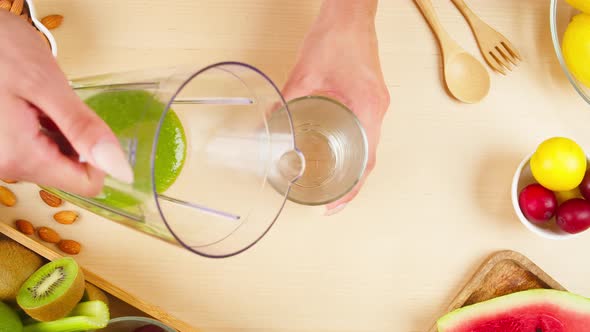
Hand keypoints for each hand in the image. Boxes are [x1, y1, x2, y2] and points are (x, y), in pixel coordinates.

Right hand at [0, 12, 131, 195]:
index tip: (88, 122)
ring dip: (59, 131)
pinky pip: (35, 147)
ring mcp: (0, 157)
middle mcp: (6, 166)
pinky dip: (44, 127)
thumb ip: (82, 128)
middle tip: (56, 103)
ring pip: (53, 158)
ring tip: (39, 99)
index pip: (86, 183)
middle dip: (76, 139)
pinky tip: (33, 103)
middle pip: (68, 170)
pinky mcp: (0, 145)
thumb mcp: (46, 85)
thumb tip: (119, 167)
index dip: (100, 156)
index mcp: (20, 157)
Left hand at [282, 0, 389, 214]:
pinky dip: (354, 148)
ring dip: (354, 167)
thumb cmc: (337, 37)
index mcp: (369, 108)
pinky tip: (337, 152)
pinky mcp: (371, 96)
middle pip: (370, 159)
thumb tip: (270, 122)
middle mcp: (378, 109)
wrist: (350, 13)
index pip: (367, 161)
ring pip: (370, 146)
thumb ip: (287, 101)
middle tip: (331, 202)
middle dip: (352, 185)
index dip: (352, 189)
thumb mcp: (305, 74)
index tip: (335, 205)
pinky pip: (366, 130)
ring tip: (334, 183)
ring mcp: (377, 103)